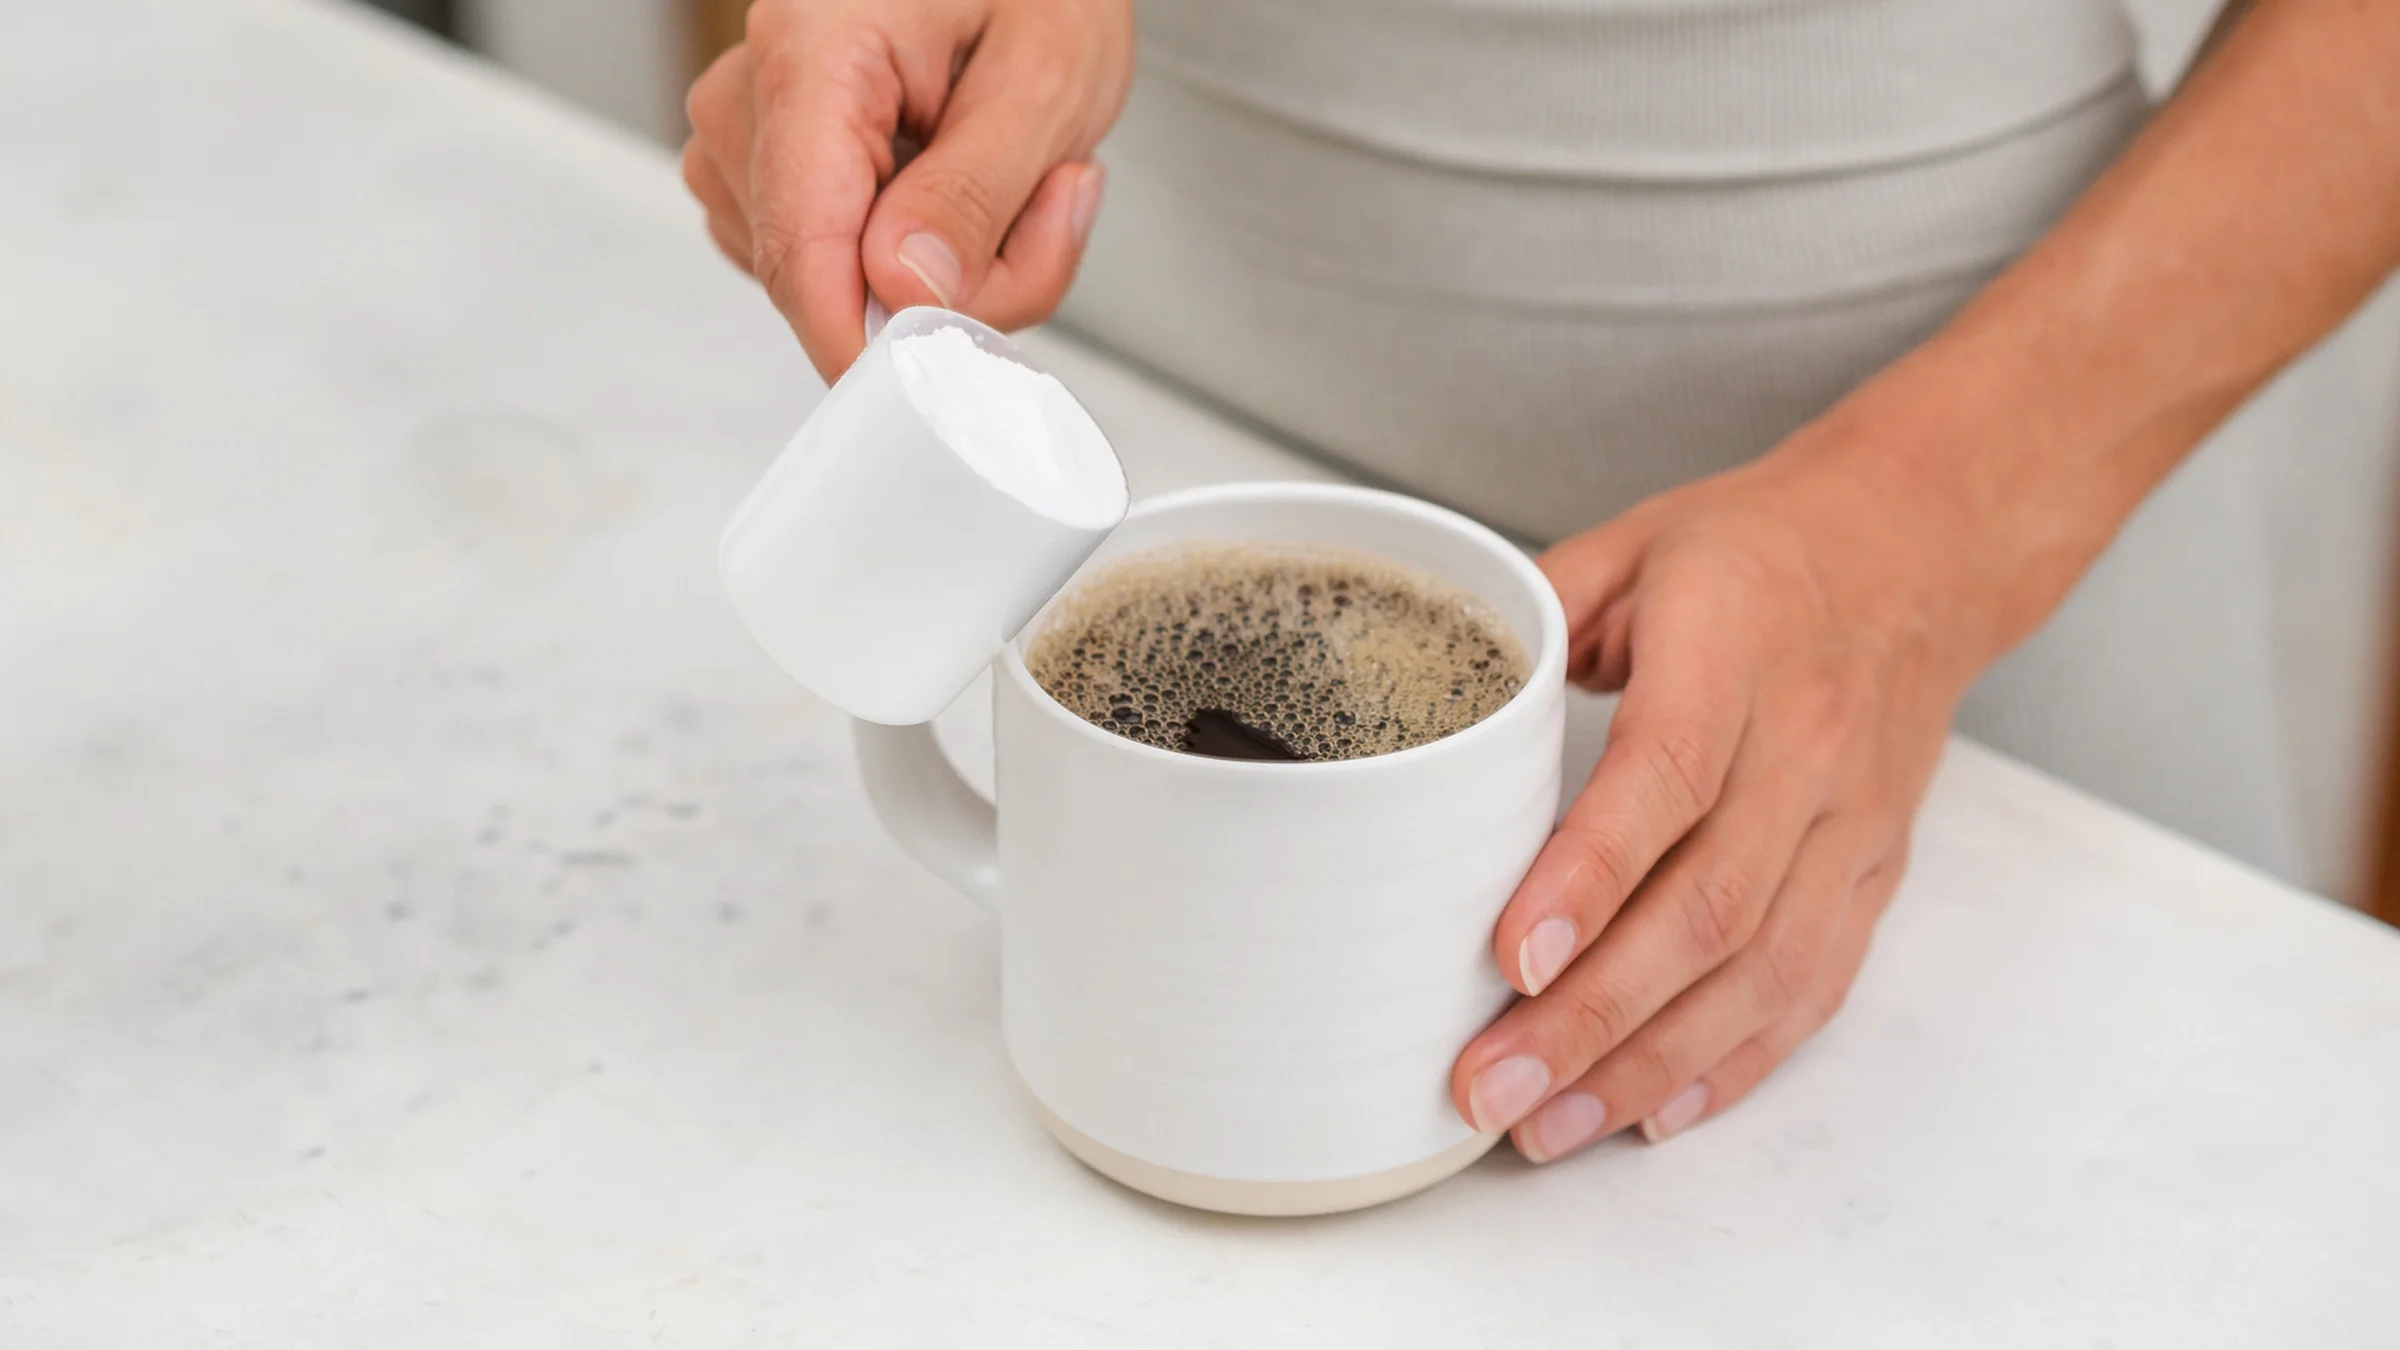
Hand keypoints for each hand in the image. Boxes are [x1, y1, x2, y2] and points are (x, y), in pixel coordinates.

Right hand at [681, 0, 1133, 380]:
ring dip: (955, 269)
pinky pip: (846, 271)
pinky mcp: (771, 178)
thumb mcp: (1045, 78)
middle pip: (832, 282)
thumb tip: (901, 292)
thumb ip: (974, 194)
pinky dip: (927, 258)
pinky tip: (964, 184)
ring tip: (1014, 173)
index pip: (803, 252)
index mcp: (808, 54)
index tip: (934, 391)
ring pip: (844, 289)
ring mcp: (752, 142)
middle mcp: (752, 97)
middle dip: (961, 284)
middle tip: (1052, 200)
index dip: (868, 347)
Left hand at [1449, 424, 2010, 1159]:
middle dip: (1590, 1015)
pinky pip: (1812, 987)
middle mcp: (1807, 743)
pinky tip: (1651, 1110)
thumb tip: (1426, 694)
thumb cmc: (1759, 549)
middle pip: (1706, 905)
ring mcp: (1850, 820)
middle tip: (1489, 1084)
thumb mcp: (1632, 542)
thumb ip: (1530, 616)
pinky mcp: (1872, 870)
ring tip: (1545, 1125)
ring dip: (1647, 1063)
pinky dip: (1732, 1062)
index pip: (1664, 778)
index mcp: (1735, 645)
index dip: (1589, 876)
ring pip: (1760, 969)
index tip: (1511, 956)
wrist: (1923, 548)